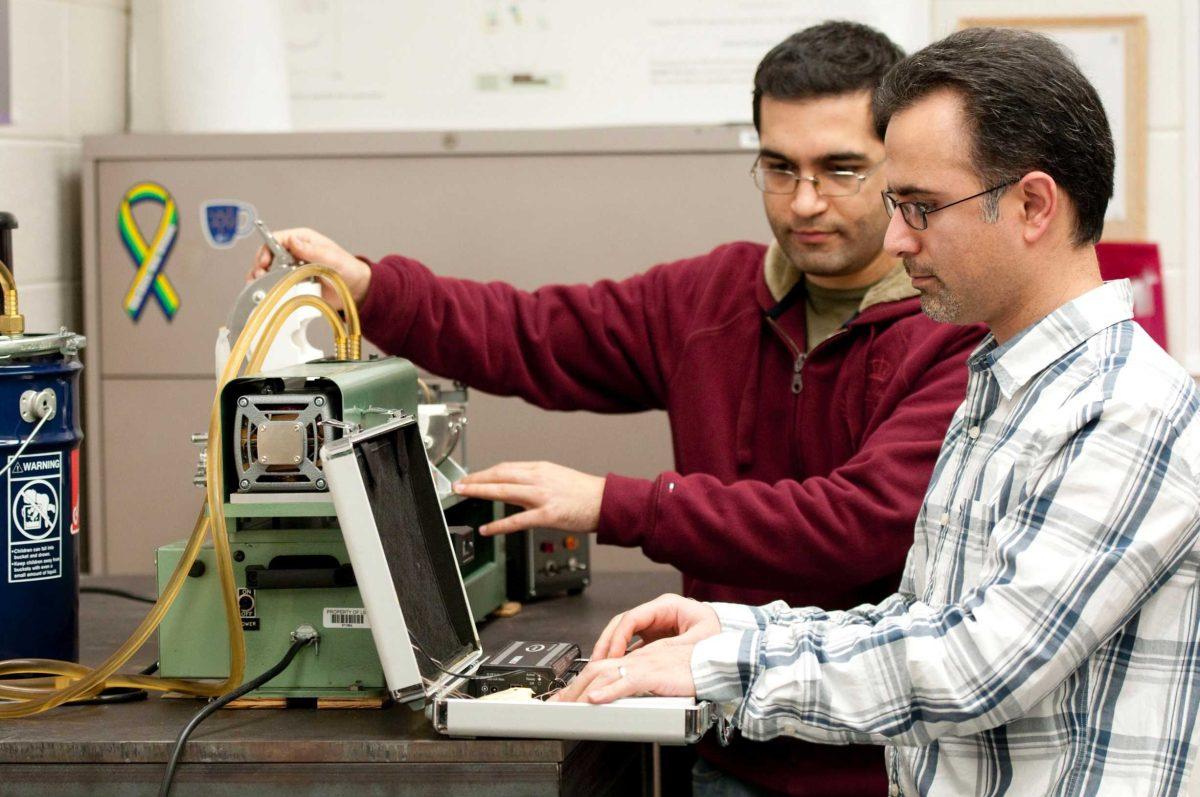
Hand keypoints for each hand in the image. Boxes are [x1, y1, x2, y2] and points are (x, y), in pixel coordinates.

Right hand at [246, 227, 371, 309]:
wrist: (356, 290)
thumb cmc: (348, 268)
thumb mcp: (332, 258)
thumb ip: (313, 251)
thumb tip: (293, 241)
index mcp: (303, 240)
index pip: (277, 239)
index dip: (267, 250)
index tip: (265, 262)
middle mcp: (294, 253)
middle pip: (268, 256)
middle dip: (261, 266)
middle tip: (260, 276)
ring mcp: (292, 269)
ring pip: (269, 271)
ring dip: (262, 278)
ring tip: (259, 286)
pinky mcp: (293, 284)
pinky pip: (277, 285)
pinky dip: (270, 289)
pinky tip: (267, 294)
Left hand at [452, 461, 603, 535]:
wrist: (606, 502)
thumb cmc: (585, 493)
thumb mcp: (557, 478)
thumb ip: (536, 481)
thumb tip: (515, 486)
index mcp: (541, 469)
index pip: (505, 467)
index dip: (485, 472)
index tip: (471, 476)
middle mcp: (539, 478)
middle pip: (500, 475)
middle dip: (476, 478)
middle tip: (458, 483)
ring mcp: (542, 496)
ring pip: (504, 491)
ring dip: (480, 492)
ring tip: (464, 495)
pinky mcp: (547, 515)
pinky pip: (517, 520)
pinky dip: (499, 524)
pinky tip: (487, 528)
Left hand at [549, 639, 697, 703]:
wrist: (713, 663)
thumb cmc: (691, 669)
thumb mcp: (659, 677)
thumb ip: (641, 683)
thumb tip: (624, 696)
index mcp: (636, 659)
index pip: (600, 668)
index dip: (579, 682)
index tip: (565, 697)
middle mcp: (635, 658)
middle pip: (595, 669)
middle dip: (573, 688)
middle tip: (556, 705)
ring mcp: (643, 664)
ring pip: (605, 674)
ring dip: (583, 691)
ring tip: (567, 706)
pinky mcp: (654, 674)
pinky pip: (627, 681)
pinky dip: (610, 690)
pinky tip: (596, 699)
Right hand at [590, 593, 719, 660]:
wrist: (730, 643)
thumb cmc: (720, 636)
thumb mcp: (701, 638)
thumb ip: (673, 647)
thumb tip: (651, 657)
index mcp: (667, 606)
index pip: (632, 618)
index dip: (618, 637)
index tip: (613, 656)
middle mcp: (657, 613)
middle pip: (622, 624)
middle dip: (608, 644)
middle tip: (598, 663)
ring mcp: (654, 624)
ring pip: (623, 634)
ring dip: (610, 650)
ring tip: (600, 667)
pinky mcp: (654, 637)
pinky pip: (631, 644)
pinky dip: (621, 656)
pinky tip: (615, 668)